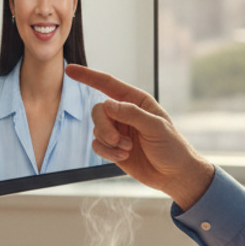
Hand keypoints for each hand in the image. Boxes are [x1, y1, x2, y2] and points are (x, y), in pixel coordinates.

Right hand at [66, 65, 214, 209]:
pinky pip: (97, 145)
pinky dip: (107, 152)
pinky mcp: (114, 148)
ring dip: (109, 142)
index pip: (108, 84)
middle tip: (116, 140)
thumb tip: (107, 104)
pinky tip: (124, 157)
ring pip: (96, 129)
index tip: (70, 70)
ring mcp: (118, 131)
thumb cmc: (172, 147)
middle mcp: (125, 113)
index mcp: (137, 101)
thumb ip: (132, 114)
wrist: (174, 175)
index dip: (88, 76)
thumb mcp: (156, 127)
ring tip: (128, 150)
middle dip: (104, 126)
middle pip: (98, 110)